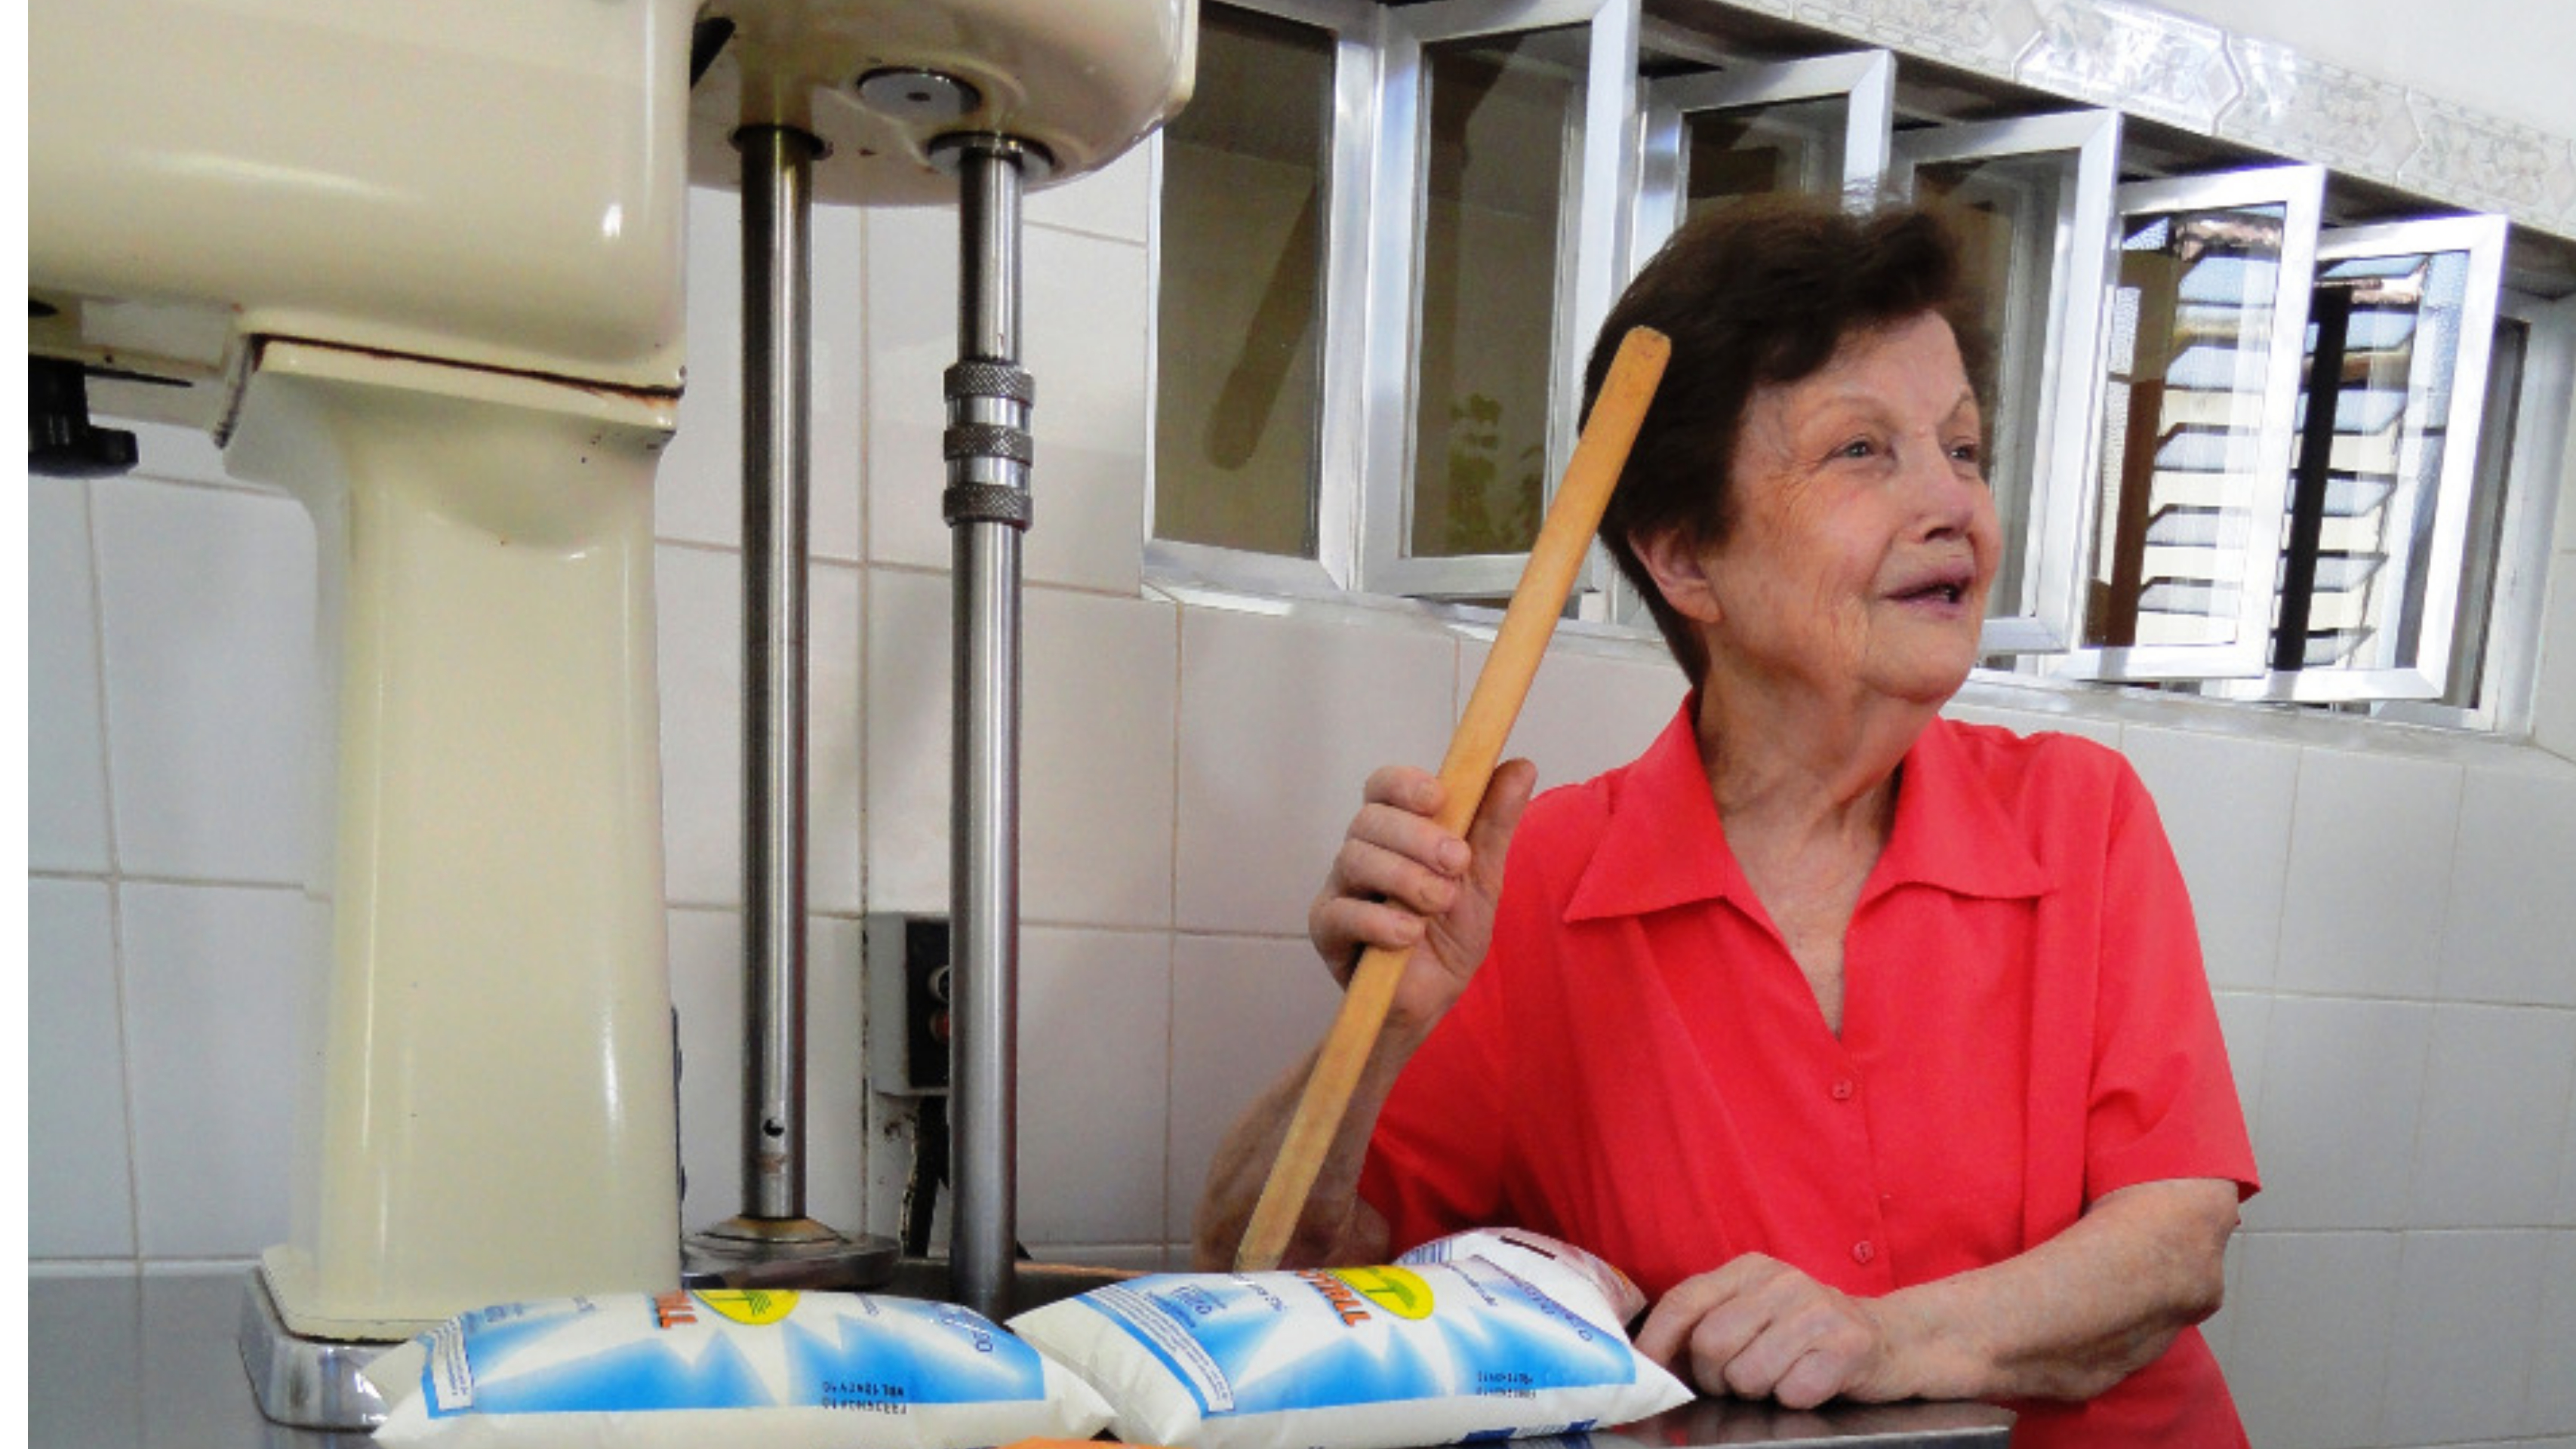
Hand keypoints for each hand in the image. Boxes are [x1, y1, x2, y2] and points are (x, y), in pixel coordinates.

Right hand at [1306, 758, 1534, 1032]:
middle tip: (1457, 862)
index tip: (1438, 797)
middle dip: (1417, 836)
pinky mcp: (1327, 929)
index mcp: (1396, 830)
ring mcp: (1340, 888)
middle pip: (1369, 819)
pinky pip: (1341, 912)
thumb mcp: (1482, 876)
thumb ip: (1494, 823)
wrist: (1433, 998)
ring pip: (1355, 859)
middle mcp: (1363, 851)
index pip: (1384, 786)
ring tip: (1439, 903)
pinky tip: (1409, 934)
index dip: (1405, 783)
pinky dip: (1379, 920)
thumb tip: (1522, 765)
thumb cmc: (1450, 933)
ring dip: (1404, 877)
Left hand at [1634, 1255, 1906, 1409]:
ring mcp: (1816, 1310)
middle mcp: (1782, 1281)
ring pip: (1747, 1375)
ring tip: (1779, 1377)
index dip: (1657, 1342)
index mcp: (1750, 1269)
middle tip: (1737, 1381)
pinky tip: (1810, 1382)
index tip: (1647, 1372)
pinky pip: (1791, 1392)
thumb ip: (1709, 1322)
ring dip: (1756, 1391)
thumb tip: (1651, 1359)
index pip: (1684, 1301)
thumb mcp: (1757, 1311)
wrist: (1892, 1340)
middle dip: (1715, 1378)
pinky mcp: (1846, 1345)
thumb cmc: (1808, 1334)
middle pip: (1710, 1344)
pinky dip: (1794, 1398)